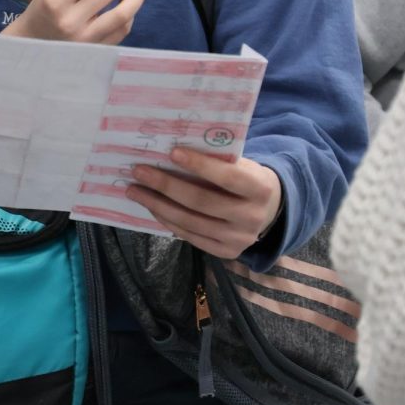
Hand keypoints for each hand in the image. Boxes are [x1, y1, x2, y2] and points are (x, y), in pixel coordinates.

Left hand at [125, 147, 282, 258]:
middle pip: (201, 202)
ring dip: (158, 205)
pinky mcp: (225, 253)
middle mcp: (251, 218)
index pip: (227, 177)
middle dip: (166, 185)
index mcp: (260, 189)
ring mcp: (238, 239)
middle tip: (139, 171)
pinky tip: (152, 207)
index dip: (199, 165)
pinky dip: (168, 221)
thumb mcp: (243, 165)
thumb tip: (173, 153)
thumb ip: (219, 161)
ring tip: (136, 191)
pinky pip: (190, 236)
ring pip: (191, 222)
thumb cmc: (247, 179)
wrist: (269, 212)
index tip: (171, 152)